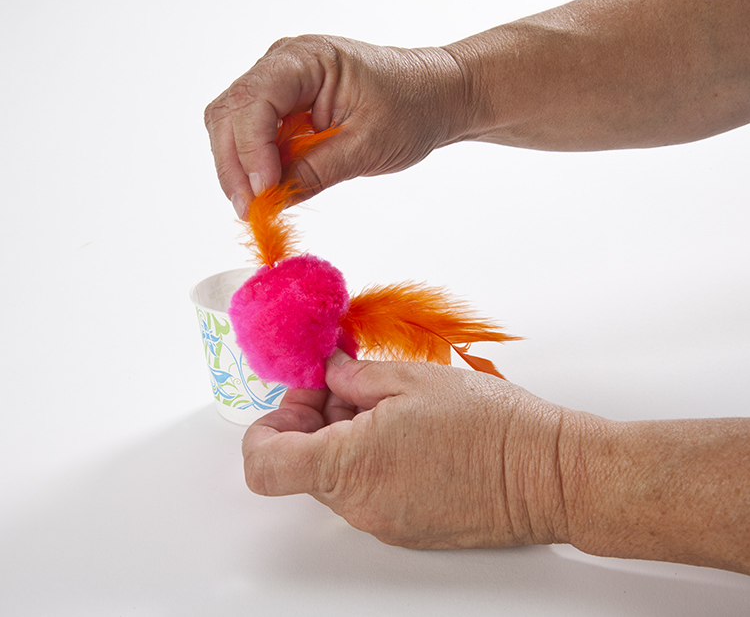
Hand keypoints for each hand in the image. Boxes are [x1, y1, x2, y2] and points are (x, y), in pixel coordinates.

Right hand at [204, 35, 471, 216]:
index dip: (251, 151)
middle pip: (230, 113)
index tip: (263, 193)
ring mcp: (280, 84)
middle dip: (234, 166)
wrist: (433, 96)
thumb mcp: (367, 146)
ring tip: (258, 206)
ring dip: (238, 169)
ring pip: (232, 126)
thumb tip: (272, 200)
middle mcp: (283, 64)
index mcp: (306, 59)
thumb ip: (316, 172)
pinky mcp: (284, 107)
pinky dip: (253, 166)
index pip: (255, 101)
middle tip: (251, 210)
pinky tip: (267, 192)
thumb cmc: (411, 107)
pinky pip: (252, 136)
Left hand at [242, 351, 569, 548]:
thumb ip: (354, 375)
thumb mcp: (411, 379)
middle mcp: (359, 506)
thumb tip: (331, 372)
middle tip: (346, 381)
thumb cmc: (488, 426)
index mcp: (349, 467)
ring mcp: (384, 522)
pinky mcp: (409, 528)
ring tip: (386, 400)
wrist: (548, 474)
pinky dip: (370, 457)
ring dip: (344, 435)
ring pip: (337, 475)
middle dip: (314, 417)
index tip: (297, 393)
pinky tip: (405, 428)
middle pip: (302, 464)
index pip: (264, 464)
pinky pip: (368, 491)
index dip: (268, 425)